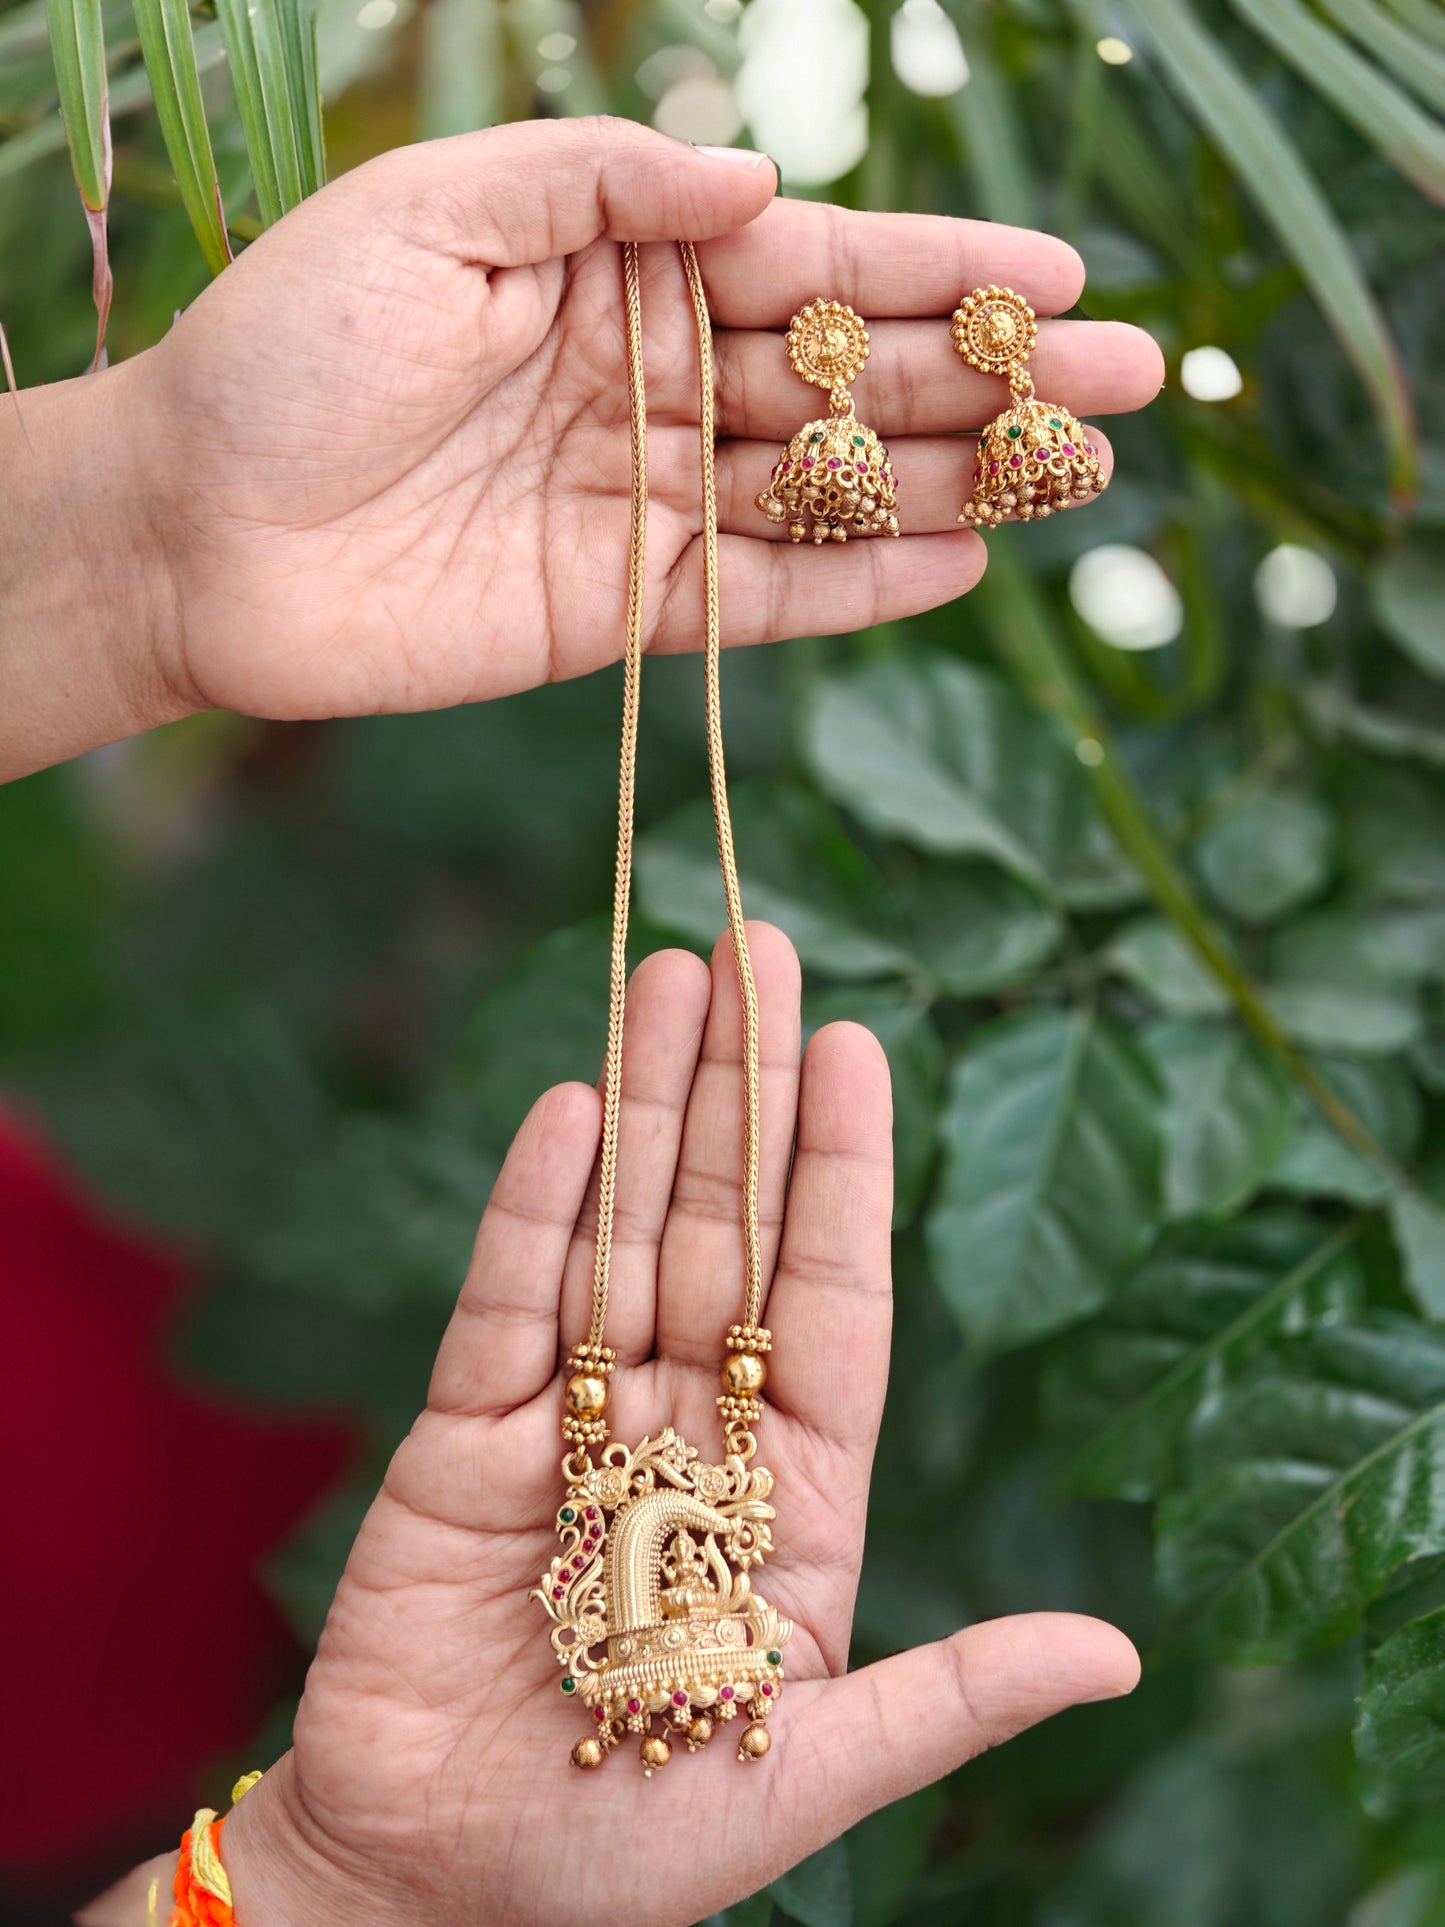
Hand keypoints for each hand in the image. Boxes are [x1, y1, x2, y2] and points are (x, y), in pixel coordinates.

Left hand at [0, 117, 1162, 776]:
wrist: (194, 531)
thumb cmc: (289, 350)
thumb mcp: (434, 213)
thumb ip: (601, 186)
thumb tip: (761, 186)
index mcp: (613, 268)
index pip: (806, 265)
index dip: (936, 273)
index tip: (1061, 281)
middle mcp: (648, 381)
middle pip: (847, 377)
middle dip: (987, 379)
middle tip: (1126, 385)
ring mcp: (645, 503)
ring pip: (829, 489)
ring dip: (956, 482)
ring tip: (1079, 480)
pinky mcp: (625, 613)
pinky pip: (767, 600)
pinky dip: (860, 588)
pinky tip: (962, 566)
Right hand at [217, 925, 1138, 1926]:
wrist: (433, 1896)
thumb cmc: (629, 1855)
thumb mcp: (812, 1773)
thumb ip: (951, 1696)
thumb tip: (1120, 1655)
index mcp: (788, 1502)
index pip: (829, 1303)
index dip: (842, 1171)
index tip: (858, 1040)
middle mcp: (688, 1437)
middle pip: (728, 1232)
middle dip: (746, 1091)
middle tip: (759, 943)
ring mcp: (573, 1423)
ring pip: (624, 1234)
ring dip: (650, 1104)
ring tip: (669, 973)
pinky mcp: (462, 1438)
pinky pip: (509, 1301)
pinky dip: (539, 1205)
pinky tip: (575, 1103)